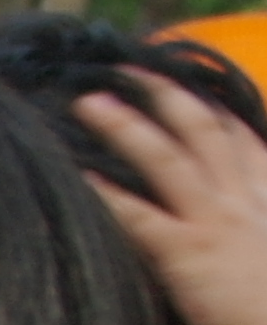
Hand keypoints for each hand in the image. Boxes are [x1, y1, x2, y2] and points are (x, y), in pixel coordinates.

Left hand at [79, 73, 266, 324]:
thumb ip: (250, 236)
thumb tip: (228, 238)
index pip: (240, 139)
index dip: (212, 106)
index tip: (186, 84)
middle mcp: (244, 199)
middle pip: (202, 130)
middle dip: (166, 94)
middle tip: (132, 69)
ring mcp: (216, 224)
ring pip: (167, 158)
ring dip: (126, 126)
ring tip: (89, 102)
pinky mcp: (189, 256)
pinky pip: (139, 216)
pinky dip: (107, 193)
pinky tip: (76, 176)